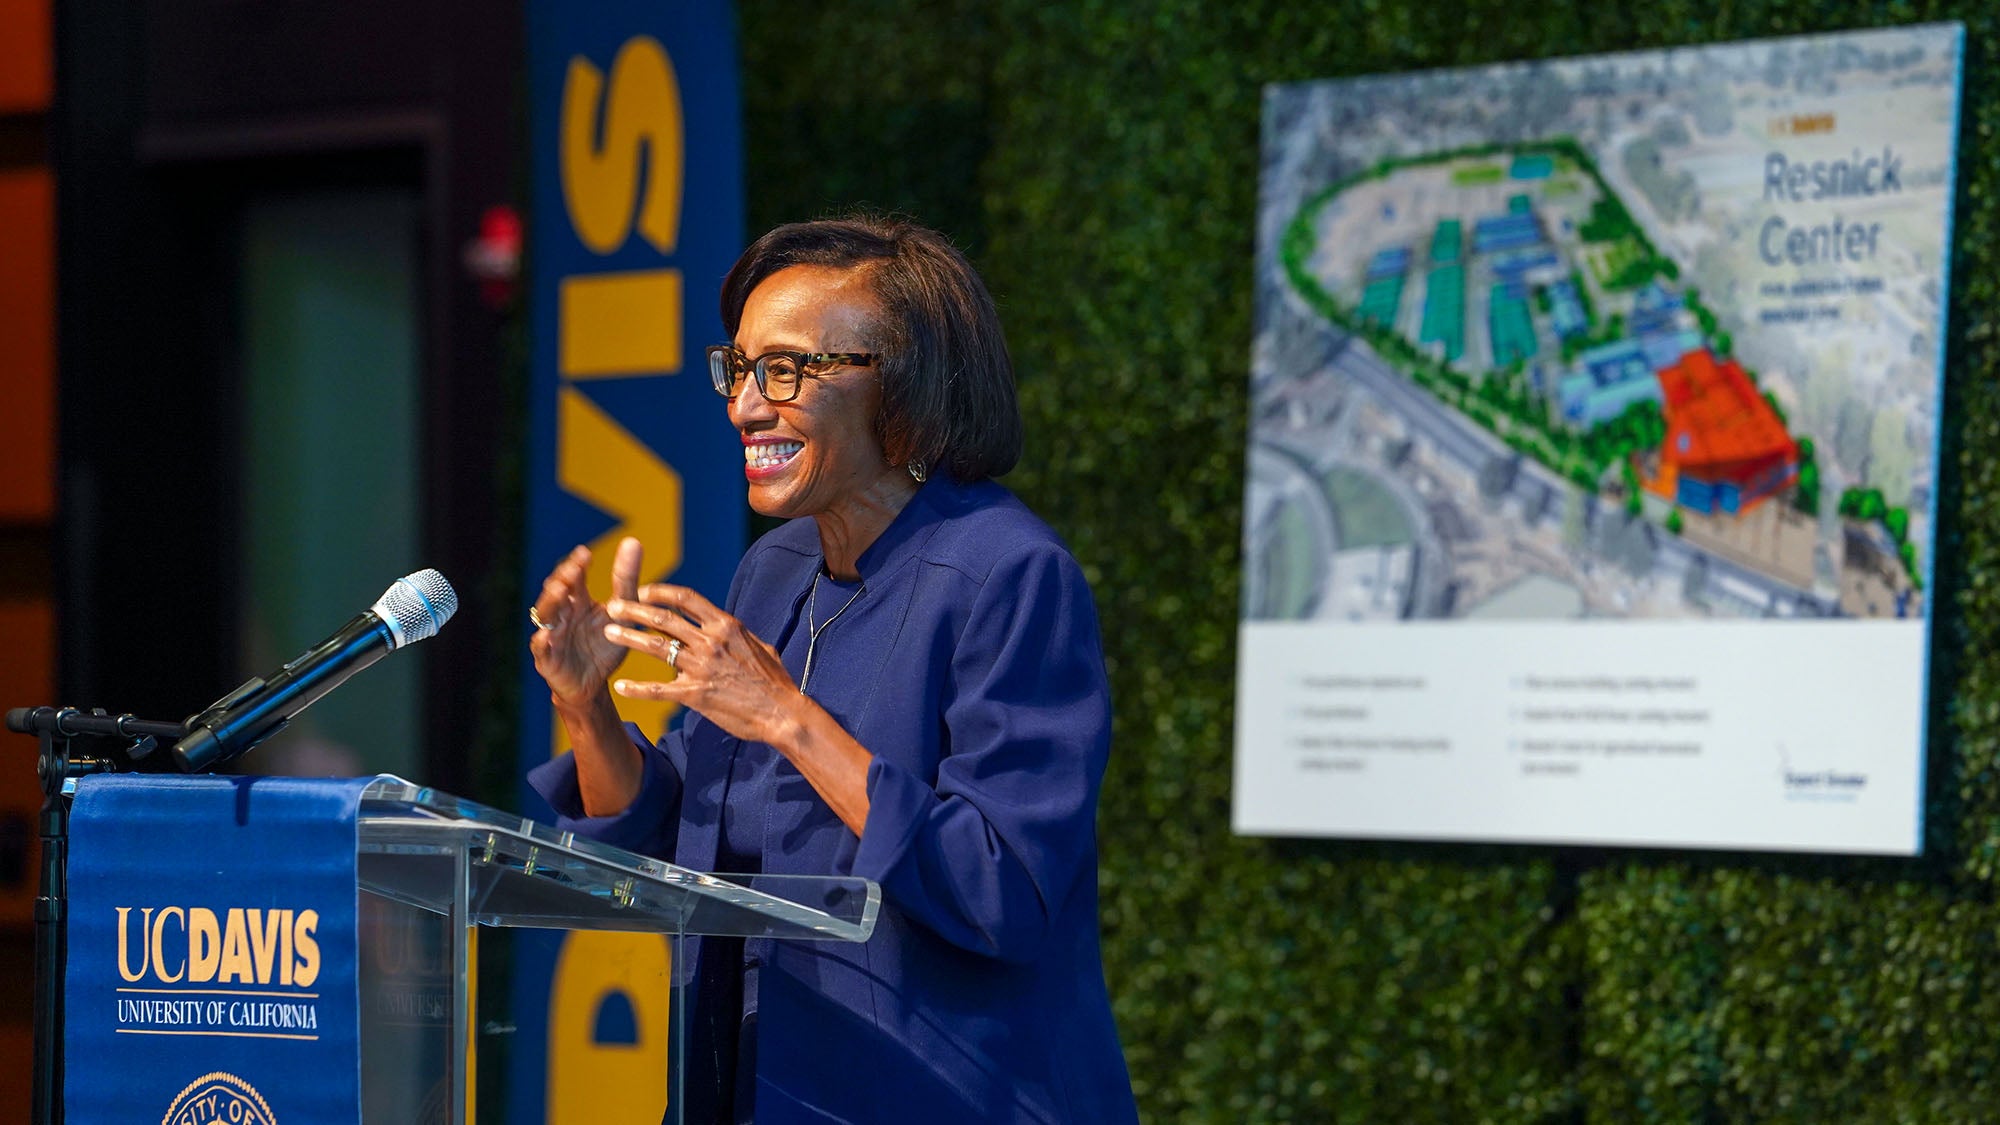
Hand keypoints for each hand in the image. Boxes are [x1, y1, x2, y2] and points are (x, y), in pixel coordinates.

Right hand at [530, 538, 642, 706]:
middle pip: (556, 593)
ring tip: (560, 590)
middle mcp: (561, 615)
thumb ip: (625, 580)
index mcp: (577, 602)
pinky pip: (541, 649)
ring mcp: (552, 636)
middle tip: (573, 569)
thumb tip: (633, 541)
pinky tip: (545, 634)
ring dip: (551, 603)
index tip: (585, 553)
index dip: (576, 565)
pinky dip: (542, 641)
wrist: (595, 683)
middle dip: (562, 580)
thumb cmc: (605, 644)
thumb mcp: (622, 613)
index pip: (573, 578)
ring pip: (545, 615)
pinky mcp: (548, 660)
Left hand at [602, 583, 800, 745]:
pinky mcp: (696, 695)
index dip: (661, 592)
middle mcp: (711, 642)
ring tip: (609, 632)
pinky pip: (659, 689)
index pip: (687, 599)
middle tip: (613, 605)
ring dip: (629, 637)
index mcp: (726, 626)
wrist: (782, 712)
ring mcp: (702, 668)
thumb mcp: (759, 645)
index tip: (643, 589)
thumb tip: (721, 626)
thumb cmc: (774, 680)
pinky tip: (620, 687)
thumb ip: (735, 634)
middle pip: (664, 618)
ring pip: (657, 647)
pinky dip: (637, 688)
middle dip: (634, 609)